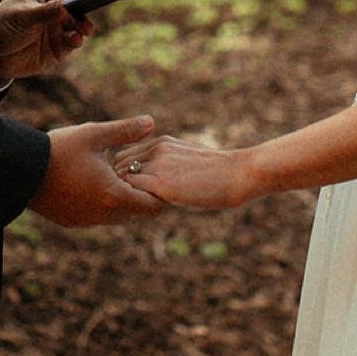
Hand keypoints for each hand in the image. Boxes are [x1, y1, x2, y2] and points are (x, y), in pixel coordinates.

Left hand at [0, 0, 123, 81]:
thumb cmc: (1, 26)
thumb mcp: (21, 16)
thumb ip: (45, 12)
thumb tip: (67, 6)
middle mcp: (59, 1)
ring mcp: (62, 22)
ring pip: (86, 20)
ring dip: (87, 25)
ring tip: (82, 30)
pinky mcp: (61, 43)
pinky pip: (77, 40)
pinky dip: (78, 40)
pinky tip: (72, 41)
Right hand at [28, 116, 165, 226]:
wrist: (20, 169)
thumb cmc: (59, 150)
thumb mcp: (94, 135)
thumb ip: (126, 131)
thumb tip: (151, 122)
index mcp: (113, 196)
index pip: (152, 206)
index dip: (157, 190)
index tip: (151, 173)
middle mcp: (102, 216)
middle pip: (135, 211)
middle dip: (138, 192)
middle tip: (131, 168)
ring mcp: (85, 221)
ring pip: (115, 215)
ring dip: (118, 198)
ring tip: (109, 172)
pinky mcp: (71, 221)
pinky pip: (96, 217)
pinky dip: (100, 203)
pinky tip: (89, 181)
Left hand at [112, 135, 260, 210]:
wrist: (239, 173)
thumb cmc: (220, 173)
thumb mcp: (190, 160)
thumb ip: (171, 165)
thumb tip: (162, 182)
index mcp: (162, 142)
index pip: (125, 154)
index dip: (123, 173)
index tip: (128, 190)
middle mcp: (156, 149)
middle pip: (118, 164)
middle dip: (117, 182)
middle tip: (123, 202)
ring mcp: (158, 165)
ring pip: (122, 177)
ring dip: (122, 193)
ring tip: (130, 208)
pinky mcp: (162, 183)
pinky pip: (132, 191)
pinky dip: (131, 202)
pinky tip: (139, 213)